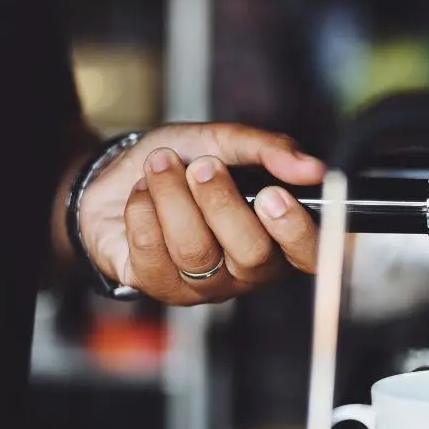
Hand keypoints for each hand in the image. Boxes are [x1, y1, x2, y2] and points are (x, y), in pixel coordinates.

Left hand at [78, 122, 324, 304]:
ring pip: (195, 250)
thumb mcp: (224, 141)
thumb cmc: (179, 162)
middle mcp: (245, 269)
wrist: (116, 174)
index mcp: (276, 236)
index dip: (296, 231)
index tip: (272, 194)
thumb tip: (311, 167)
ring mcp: (203, 285)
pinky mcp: (158, 287)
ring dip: (172, 196)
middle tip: (202, 166)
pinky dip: (142, 209)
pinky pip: (152, 251)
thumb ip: (268, 150)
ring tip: (160, 166)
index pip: (309, 256)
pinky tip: (141, 194)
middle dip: (221, 203)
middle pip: (252, 254)